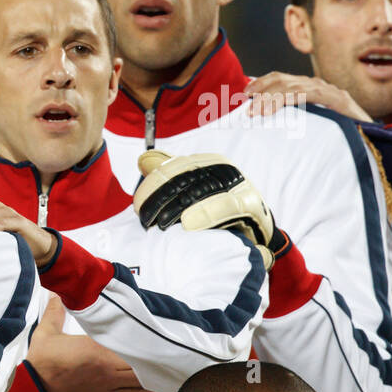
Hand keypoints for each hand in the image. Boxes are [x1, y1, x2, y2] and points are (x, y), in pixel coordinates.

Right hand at [27, 297, 157, 391]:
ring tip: (167, 371)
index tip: (153, 336)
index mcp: (96, 346)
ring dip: (153, 375)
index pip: (127, 341)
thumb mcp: (46, 333)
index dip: (141, 339)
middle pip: (139, 360)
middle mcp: (107, 366)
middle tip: (167, 353)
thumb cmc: (41, 362)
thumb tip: (57, 293)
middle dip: (152, 357)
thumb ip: (54, 312)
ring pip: (140, 380)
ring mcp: (109, 385)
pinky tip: (157, 391)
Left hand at [134, 150, 276, 269]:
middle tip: (146, 221)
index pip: (171, 168)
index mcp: (205, 162)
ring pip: (201, 191)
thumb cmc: (216, 210)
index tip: (137, 208)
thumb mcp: (191, 190)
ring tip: (162, 225)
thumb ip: (167, 174)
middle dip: (159, 199)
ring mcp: (237, 183)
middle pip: (183, 179)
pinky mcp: (251, 203)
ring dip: (177, 208)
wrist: (254, 230)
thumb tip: (143, 160)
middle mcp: (221, 168)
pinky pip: (227, 205)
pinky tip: (188, 224)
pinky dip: (207, 213)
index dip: (151, 187)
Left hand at [244, 72, 371, 122]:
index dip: (262, 83)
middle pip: (282, 80)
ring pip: (291, 87)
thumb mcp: (307, 122)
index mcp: (308, 88)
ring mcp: (326, 90)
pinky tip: (274, 108)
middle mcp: (315, 85)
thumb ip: (290, 117)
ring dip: (270, 99)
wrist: (369, 134)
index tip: (245, 94)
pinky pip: (307, 93)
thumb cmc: (336, 131)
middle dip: (261, 90)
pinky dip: (288, 99)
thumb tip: (264, 120)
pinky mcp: (335, 98)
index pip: (280, 79)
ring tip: (256, 112)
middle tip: (246, 106)